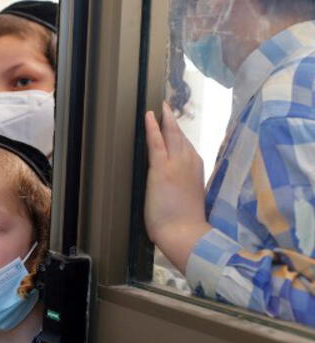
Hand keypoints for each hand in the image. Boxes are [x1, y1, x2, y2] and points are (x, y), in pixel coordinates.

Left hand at [144, 103, 211, 272]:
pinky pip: (157, 142)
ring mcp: (176, 164)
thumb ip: (185, 186)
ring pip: (172, 135)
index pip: (188, 147)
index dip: (180, 135)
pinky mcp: (162, 169)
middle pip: (181, 137)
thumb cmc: (187, 224)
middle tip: (167, 106)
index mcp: (197, 170)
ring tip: (161, 106)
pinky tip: (149, 115)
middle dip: (174, 122)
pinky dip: (153, 127)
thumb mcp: (190, 199)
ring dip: (166, 120)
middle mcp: (190, 162)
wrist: (185, 233)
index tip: (176, 123)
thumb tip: (177, 184)